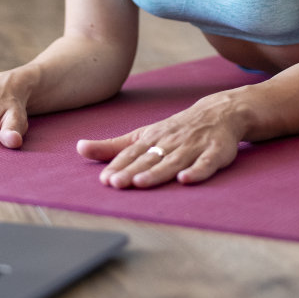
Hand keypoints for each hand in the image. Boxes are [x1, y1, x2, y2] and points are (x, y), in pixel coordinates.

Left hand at [75, 94, 241, 188]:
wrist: (219, 113)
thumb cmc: (174, 130)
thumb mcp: (142, 135)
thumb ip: (112, 146)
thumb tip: (79, 148)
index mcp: (151, 138)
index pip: (132, 153)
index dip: (118, 166)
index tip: (105, 179)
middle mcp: (170, 142)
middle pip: (149, 159)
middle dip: (133, 171)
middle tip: (117, 183)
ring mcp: (193, 147)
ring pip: (173, 161)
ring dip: (157, 172)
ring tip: (141, 183)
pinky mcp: (215, 152)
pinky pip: (206, 163)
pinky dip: (197, 171)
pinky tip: (185, 180)